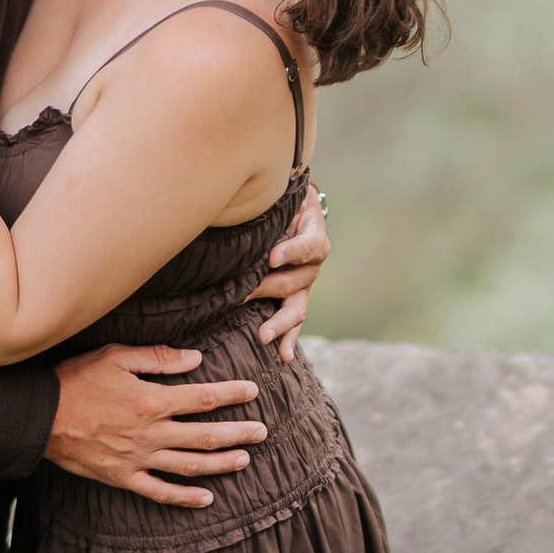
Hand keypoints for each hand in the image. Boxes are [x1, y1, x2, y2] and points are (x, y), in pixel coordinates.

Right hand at [46, 343, 267, 508]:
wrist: (42, 418)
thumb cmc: (76, 381)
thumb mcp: (115, 357)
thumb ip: (158, 358)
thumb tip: (196, 358)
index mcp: (152, 400)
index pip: (203, 398)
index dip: (231, 395)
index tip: (253, 392)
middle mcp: (151, 433)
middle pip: (205, 435)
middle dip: (238, 433)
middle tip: (263, 431)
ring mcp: (139, 459)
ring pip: (190, 466)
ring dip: (221, 464)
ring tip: (244, 460)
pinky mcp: (124, 478)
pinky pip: (161, 493)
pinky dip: (185, 498)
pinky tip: (206, 499)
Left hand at [251, 188, 328, 359]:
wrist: (292, 211)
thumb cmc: (284, 202)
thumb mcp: (284, 197)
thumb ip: (271, 204)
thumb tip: (239, 206)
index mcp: (314, 237)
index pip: (308, 246)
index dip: (291, 252)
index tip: (271, 257)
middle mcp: (312, 266)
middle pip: (296, 281)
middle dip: (269, 288)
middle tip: (247, 294)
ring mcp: (304, 285)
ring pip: (297, 308)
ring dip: (280, 323)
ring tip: (263, 336)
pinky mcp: (294, 299)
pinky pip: (294, 322)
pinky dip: (289, 339)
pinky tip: (283, 356)